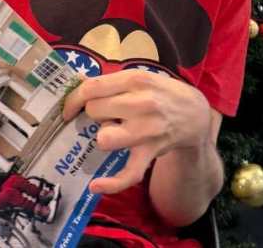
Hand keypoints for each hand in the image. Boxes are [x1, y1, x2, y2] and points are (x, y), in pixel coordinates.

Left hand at [62, 69, 211, 194]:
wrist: (195, 114)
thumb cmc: (160, 93)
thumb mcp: (140, 76)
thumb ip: (112, 82)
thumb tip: (77, 89)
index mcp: (135, 80)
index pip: (91, 88)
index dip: (73, 99)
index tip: (68, 110)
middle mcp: (142, 103)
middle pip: (94, 111)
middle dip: (94, 114)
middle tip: (107, 115)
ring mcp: (148, 129)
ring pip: (104, 138)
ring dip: (103, 136)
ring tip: (113, 132)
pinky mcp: (152, 152)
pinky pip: (129, 173)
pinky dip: (112, 183)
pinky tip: (96, 185)